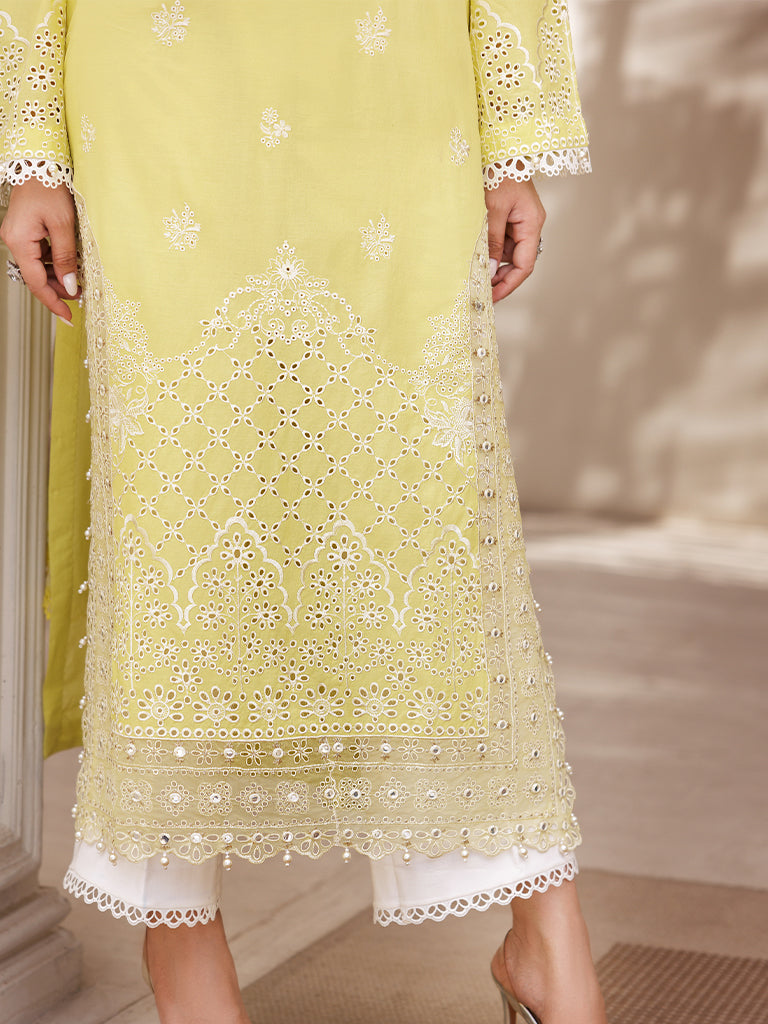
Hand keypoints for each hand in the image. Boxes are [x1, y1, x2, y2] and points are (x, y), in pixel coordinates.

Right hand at [1, 178, 80, 320]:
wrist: (39, 163)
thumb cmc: (49, 187)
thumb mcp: (64, 225)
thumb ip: (67, 258)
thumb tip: (70, 287)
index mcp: (19, 242)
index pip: (36, 283)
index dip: (53, 302)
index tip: (68, 316)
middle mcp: (14, 241)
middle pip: (36, 277)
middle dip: (57, 291)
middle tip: (80, 297)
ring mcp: (18, 237)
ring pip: (38, 267)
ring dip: (57, 277)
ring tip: (78, 283)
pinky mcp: (24, 232)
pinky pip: (39, 255)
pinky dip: (54, 264)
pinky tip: (69, 266)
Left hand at [485, 177, 545, 302]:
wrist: (496, 148)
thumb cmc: (497, 171)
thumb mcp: (492, 209)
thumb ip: (493, 241)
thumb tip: (492, 270)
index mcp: (532, 223)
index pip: (525, 265)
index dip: (509, 284)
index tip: (492, 297)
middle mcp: (529, 225)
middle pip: (519, 262)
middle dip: (501, 279)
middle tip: (481, 293)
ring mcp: (519, 222)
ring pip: (509, 254)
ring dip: (494, 267)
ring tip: (475, 279)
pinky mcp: (508, 218)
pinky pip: (501, 242)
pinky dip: (491, 253)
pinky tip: (477, 260)